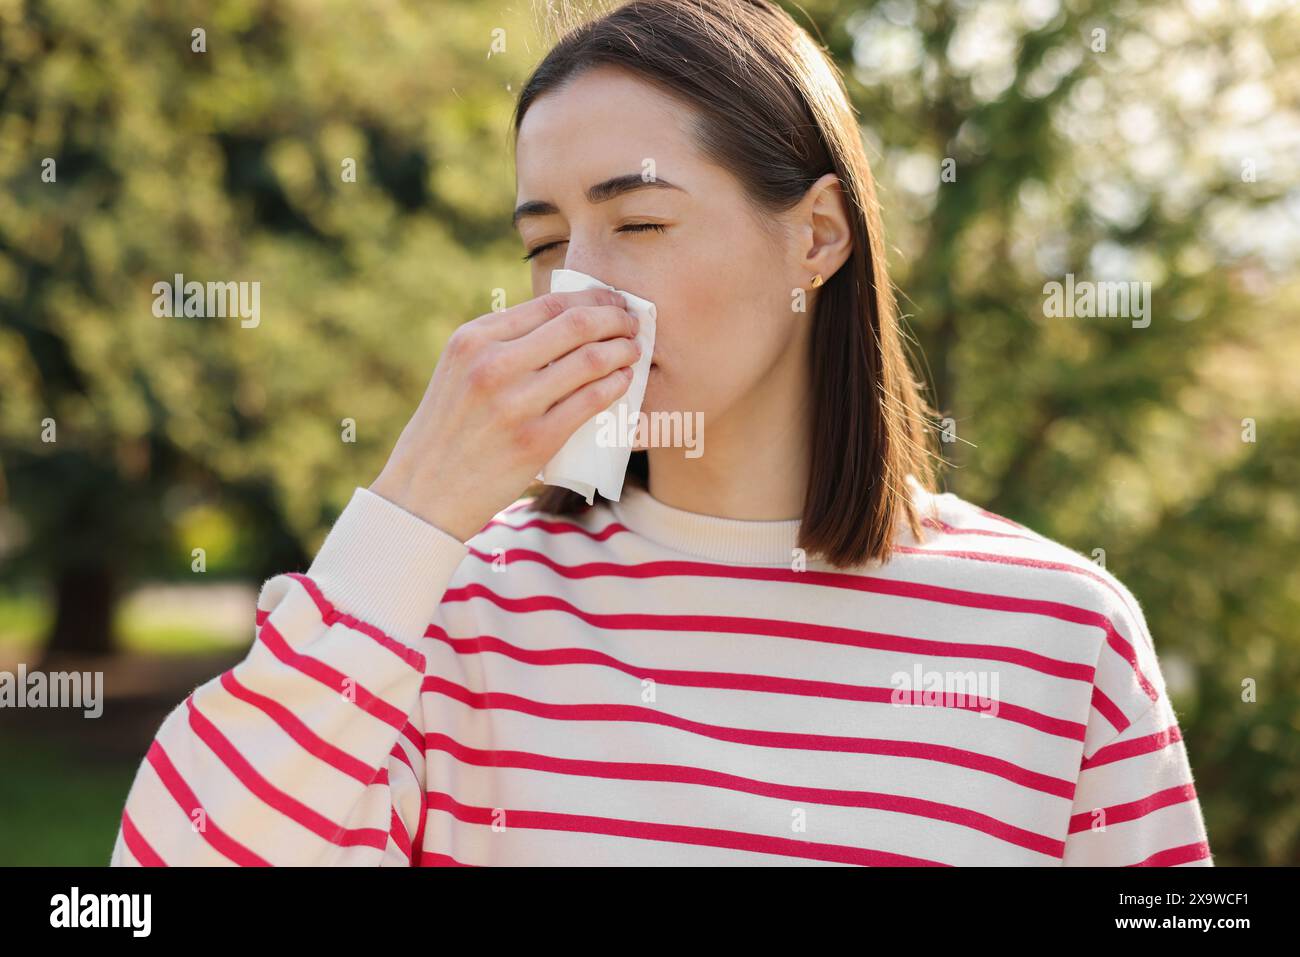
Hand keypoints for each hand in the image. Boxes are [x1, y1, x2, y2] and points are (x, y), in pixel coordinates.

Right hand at [369, 288, 641, 540]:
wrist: (425, 493)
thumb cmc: (449, 430)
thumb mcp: (458, 371)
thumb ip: (500, 345)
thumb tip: (564, 323)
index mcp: (473, 339)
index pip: (549, 304)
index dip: (593, 298)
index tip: (613, 301)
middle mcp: (492, 364)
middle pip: (576, 325)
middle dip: (615, 319)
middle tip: (633, 323)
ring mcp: (515, 403)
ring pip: (590, 361)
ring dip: (622, 351)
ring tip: (633, 351)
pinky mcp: (536, 439)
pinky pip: (591, 401)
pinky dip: (616, 386)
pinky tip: (624, 382)